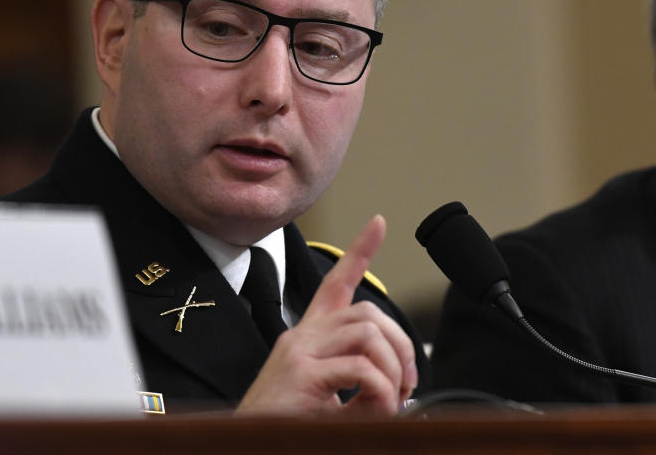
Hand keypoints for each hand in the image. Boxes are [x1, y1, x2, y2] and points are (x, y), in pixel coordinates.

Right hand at [236, 215, 417, 415]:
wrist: (248, 443)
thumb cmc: (288, 425)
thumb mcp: (333, 402)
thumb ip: (362, 388)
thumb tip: (401, 389)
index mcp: (310, 338)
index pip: (336, 283)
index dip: (359, 251)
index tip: (379, 222)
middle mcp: (303, 336)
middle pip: (368, 312)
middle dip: (401, 344)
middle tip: (407, 383)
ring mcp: (300, 352)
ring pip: (368, 332)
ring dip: (394, 368)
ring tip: (391, 399)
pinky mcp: (302, 374)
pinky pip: (360, 368)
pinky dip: (381, 389)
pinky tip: (377, 409)